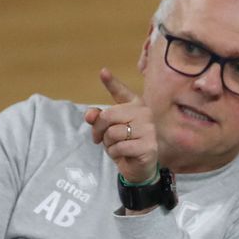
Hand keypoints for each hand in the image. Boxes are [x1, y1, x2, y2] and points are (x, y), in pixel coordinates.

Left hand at [84, 68, 158, 183]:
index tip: (103, 72)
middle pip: (108, 115)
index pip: (121, 92)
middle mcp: (145, 113)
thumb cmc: (124, 143)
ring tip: (117, 146)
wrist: (139, 167)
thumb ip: (98, 119)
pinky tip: (123, 155)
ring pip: (113, 133)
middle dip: (99, 129)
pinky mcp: (148, 146)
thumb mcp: (107, 130)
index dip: (111, 82)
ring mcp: (149, 130)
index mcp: (136, 105)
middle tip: (99, 138)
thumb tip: (90, 114)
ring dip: (108, 143)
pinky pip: (120, 147)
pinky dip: (115, 153)